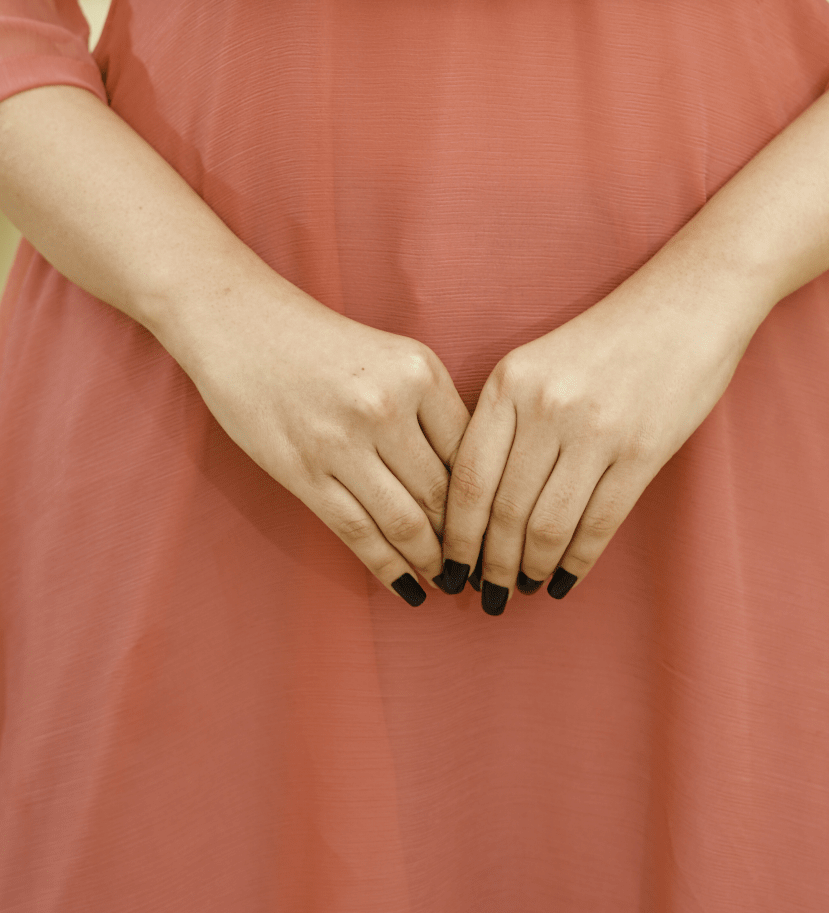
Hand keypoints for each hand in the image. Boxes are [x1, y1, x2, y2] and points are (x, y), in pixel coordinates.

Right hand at [177, 270, 470, 605]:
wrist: (242, 326)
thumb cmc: (326, 346)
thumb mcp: (395, 358)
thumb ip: (432, 411)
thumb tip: (473, 486)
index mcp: (420, 372)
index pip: (472, 452)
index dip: (490, 500)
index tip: (501, 530)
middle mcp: (387, 405)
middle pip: (443, 492)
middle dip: (466, 542)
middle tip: (483, 572)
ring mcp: (343, 441)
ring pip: (405, 521)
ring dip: (431, 562)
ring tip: (447, 582)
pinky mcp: (303, 470)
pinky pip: (356, 531)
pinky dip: (387, 567)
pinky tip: (407, 587)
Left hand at [441, 255, 760, 613]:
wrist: (686, 304)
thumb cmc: (606, 339)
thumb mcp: (537, 363)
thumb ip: (505, 419)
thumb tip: (474, 505)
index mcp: (509, 382)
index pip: (467, 478)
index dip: (456, 535)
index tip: (450, 565)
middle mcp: (545, 406)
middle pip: (503, 510)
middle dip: (490, 564)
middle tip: (488, 593)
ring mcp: (595, 430)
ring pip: (547, 526)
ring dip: (531, 569)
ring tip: (524, 588)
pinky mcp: (641, 451)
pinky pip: (599, 523)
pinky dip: (578, 561)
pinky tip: (566, 579)